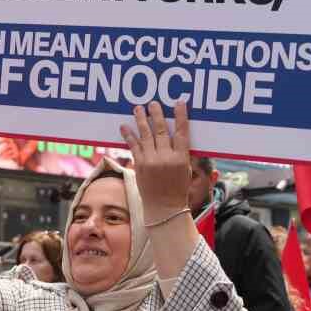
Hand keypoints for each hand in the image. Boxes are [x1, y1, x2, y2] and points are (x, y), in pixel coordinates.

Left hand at [118, 100, 191, 223]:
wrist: (164, 207)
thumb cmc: (177, 188)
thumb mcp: (185, 170)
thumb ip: (181, 152)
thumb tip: (177, 134)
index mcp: (181, 158)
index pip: (182, 132)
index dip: (180, 116)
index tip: (179, 103)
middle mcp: (166, 158)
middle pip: (161, 130)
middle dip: (156, 115)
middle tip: (153, 103)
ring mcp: (151, 161)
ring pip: (145, 135)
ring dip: (141, 120)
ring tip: (138, 108)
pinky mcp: (139, 165)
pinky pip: (133, 146)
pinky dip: (128, 135)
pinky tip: (124, 126)